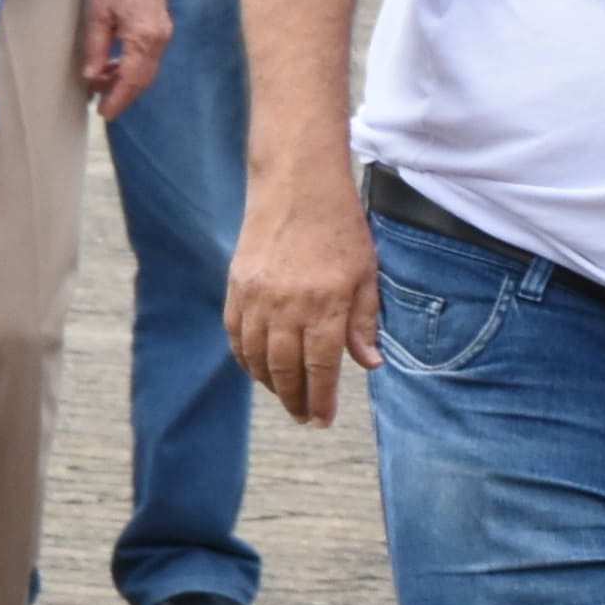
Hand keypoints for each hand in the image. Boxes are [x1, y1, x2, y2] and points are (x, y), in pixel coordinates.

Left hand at [82, 0, 173, 120]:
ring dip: (127, 80)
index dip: (118, 100)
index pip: (132, 81)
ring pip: (147, 69)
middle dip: (123, 94)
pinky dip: (132, 66)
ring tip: (102, 83)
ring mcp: (163, 32)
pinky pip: (149, 56)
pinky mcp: (161, 25)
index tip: (104, 113)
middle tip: (101, 104)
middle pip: (144, 79)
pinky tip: (115, 64)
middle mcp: (159, 39)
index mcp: (144, 38)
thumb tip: (92, 76)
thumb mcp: (98, 12)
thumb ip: (96, 48)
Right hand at [226, 178, 378, 427]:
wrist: (297, 184)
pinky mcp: (236, 286)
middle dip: (295, 400)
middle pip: (285, 370)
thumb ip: (364, 321)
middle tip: (304, 418)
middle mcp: (287, 306)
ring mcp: (257, 297)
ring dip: (270, 384)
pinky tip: (258, 369)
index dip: (321, 400)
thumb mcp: (367, 273)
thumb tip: (368, 364)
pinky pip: (236, 335)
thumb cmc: (340, 226)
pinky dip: (245, 358)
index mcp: (326, 304)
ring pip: (256, 357)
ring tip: (285, 396)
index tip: (323, 420)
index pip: (320, 367)